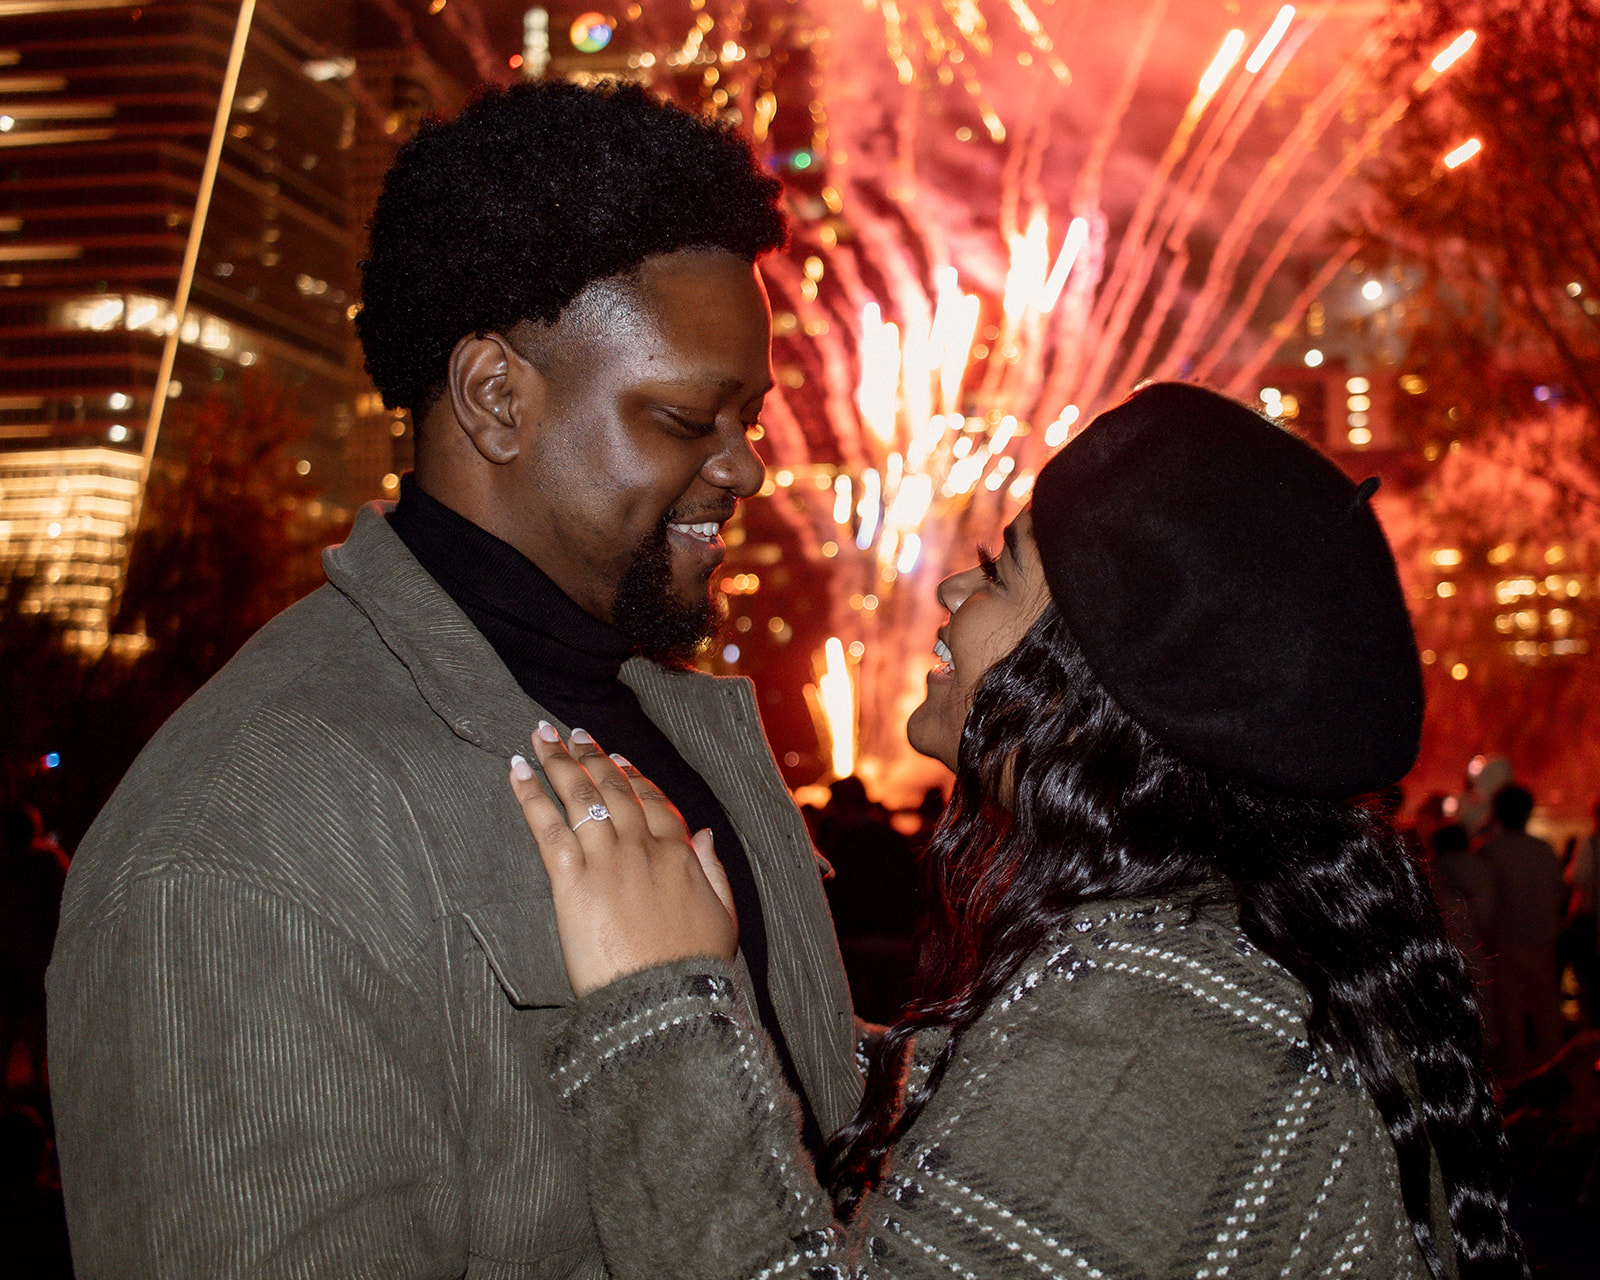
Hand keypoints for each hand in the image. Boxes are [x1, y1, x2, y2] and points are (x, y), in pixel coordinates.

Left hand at [509, 723, 737, 997]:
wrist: (662, 1003)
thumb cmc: (694, 969)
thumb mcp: (723, 916)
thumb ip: (713, 869)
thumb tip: (703, 833)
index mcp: (679, 855)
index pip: (652, 801)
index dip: (631, 775)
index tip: (613, 756)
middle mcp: (642, 848)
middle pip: (612, 789)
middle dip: (588, 755)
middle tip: (569, 731)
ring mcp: (607, 861)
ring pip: (579, 797)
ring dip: (557, 760)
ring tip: (540, 734)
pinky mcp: (573, 882)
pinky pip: (548, 828)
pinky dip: (530, 795)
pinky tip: (517, 768)